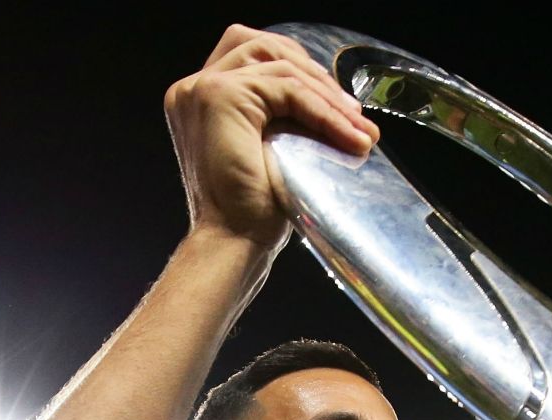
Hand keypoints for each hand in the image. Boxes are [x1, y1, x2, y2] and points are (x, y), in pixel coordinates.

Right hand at [165, 24, 379, 248]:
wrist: (234, 241)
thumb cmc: (253, 209)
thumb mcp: (273, 147)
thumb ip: (287, 115)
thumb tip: (344, 103)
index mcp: (200, 98)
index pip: (253, 57)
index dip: (300, 72)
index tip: (342, 108)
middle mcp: (193, 87)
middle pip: (264, 46)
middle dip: (315, 75)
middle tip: (354, 114)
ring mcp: (203, 88)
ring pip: (281, 65)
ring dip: (326, 95)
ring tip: (358, 129)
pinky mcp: (221, 96)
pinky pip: (288, 89)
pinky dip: (324, 111)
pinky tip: (348, 134)